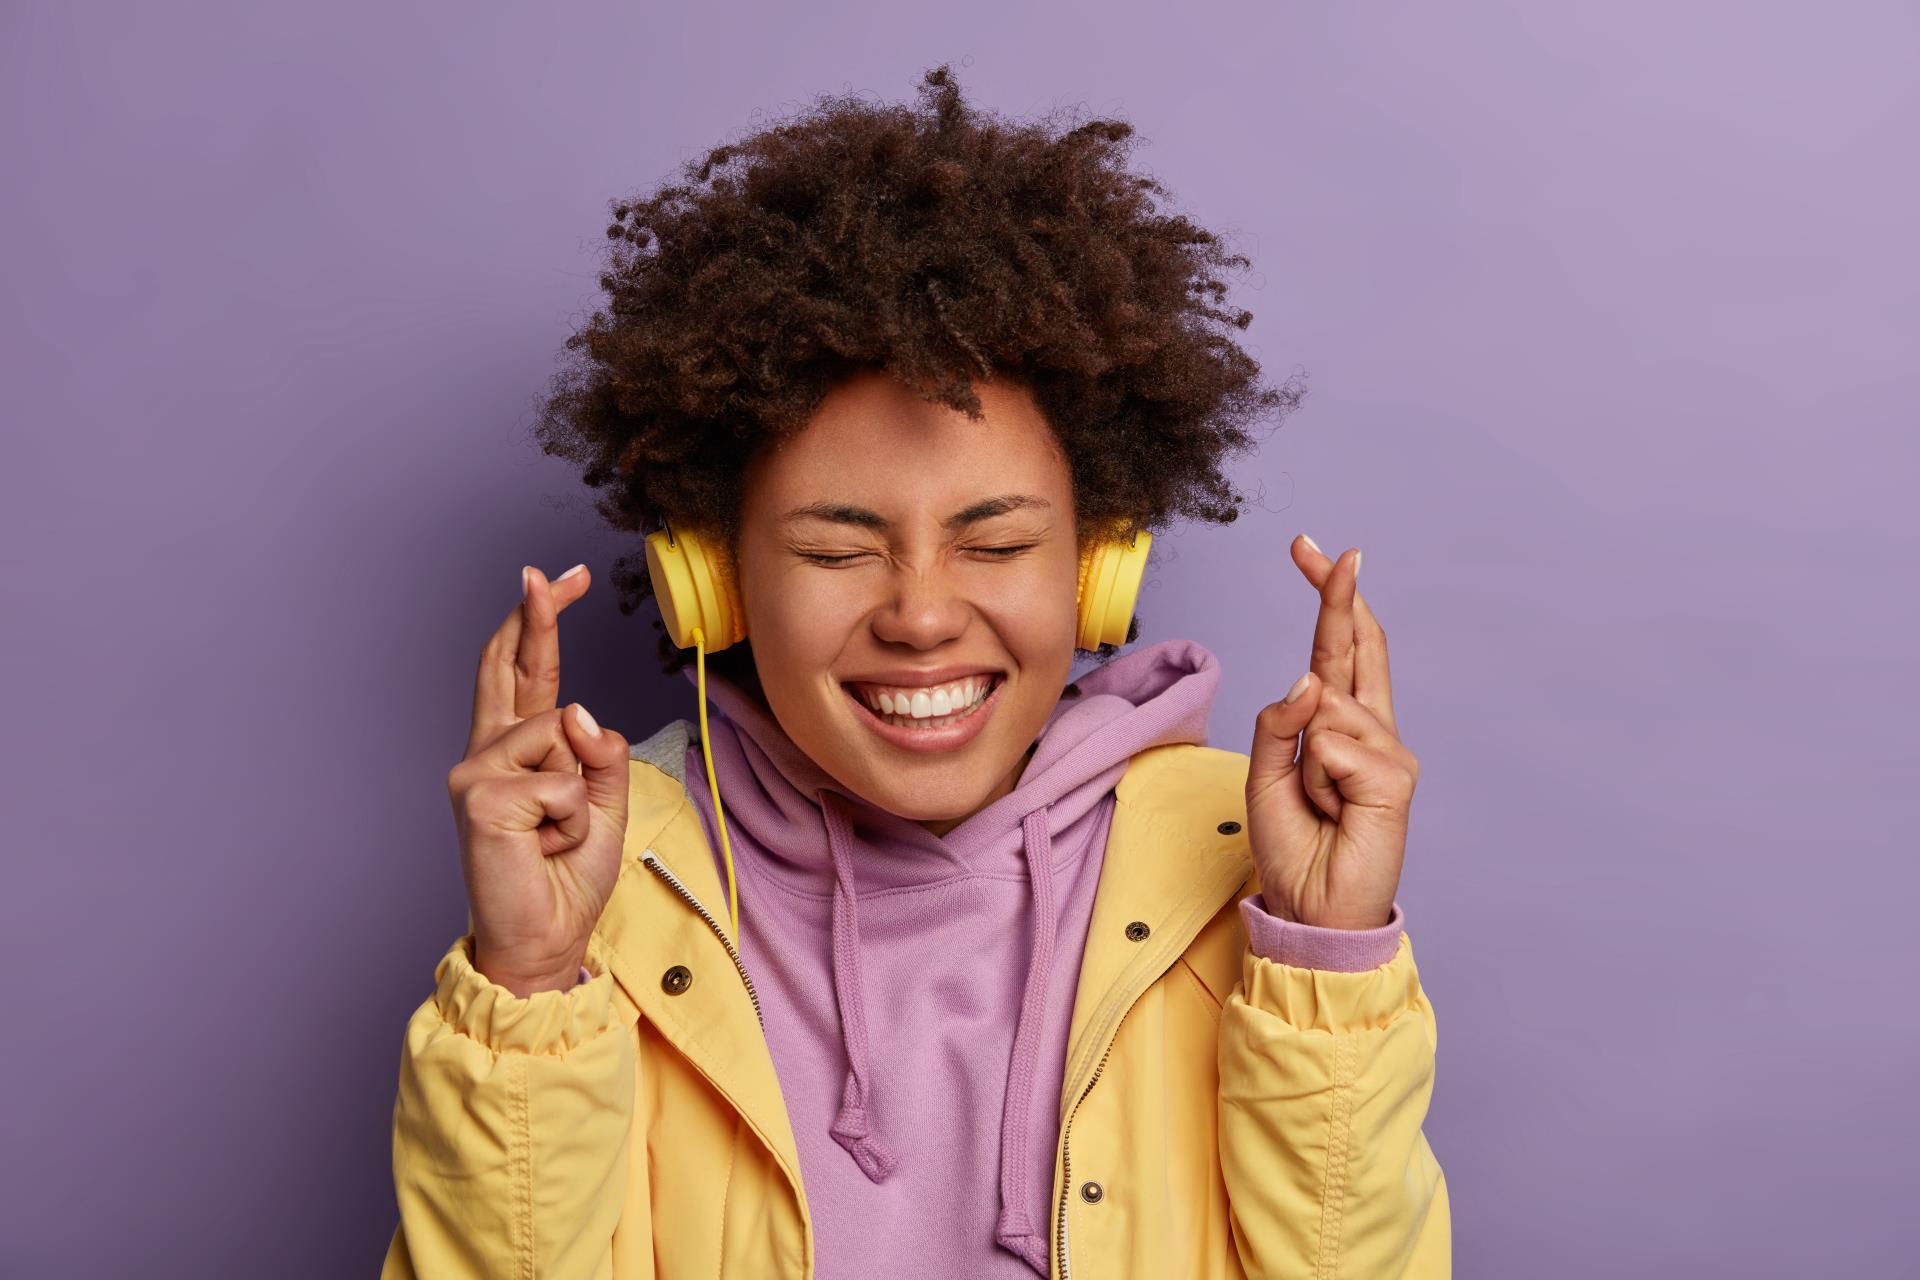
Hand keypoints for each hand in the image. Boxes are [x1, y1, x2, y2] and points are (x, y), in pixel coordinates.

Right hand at [446, 563, 629, 995]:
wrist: (545, 938)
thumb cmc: (567, 875)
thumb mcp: (605, 803)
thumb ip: (602, 752)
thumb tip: (579, 710)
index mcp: (513, 751)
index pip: (523, 673)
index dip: (537, 622)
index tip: (554, 577)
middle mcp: (485, 753)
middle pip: (513, 667)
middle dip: (540, 617)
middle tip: (558, 572)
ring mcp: (475, 772)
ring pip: (563, 734)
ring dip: (582, 791)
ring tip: (558, 834)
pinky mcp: (480, 797)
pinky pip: (564, 781)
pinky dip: (574, 817)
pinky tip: (545, 846)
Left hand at [1244, 536, 1418, 929]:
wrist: (1311, 909)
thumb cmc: (1292, 844)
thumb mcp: (1265, 774)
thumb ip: (1279, 723)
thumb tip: (1311, 679)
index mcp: (1340, 724)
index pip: (1337, 648)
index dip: (1329, 598)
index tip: (1313, 549)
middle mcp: (1371, 728)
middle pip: (1355, 645)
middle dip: (1337, 594)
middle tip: (1323, 546)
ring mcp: (1388, 750)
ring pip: (1325, 706)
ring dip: (1303, 759)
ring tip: (1317, 803)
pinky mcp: (1395, 776)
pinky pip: (1332, 744)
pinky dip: (1317, 778)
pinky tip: (1335, 810)